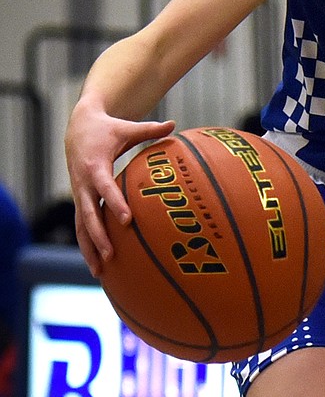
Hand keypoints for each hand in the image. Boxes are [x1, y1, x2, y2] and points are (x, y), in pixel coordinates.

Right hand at [66, 96, 174, 274]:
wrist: (78, 127)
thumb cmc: (107, 129)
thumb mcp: (126, 128)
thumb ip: (149, 129)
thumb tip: (174, 124)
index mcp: (95, 166)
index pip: (104, 188)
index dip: (114, 203)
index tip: (127, 220)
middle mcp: (83, 183)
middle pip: (88, 214)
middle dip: (98, 236)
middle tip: (110, 256)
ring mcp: (79, 194)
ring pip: (81, 226)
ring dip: (88, 249)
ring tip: (99, 272)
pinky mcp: (80, 200)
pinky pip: (82, 226)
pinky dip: (87, 245)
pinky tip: (97, 266)